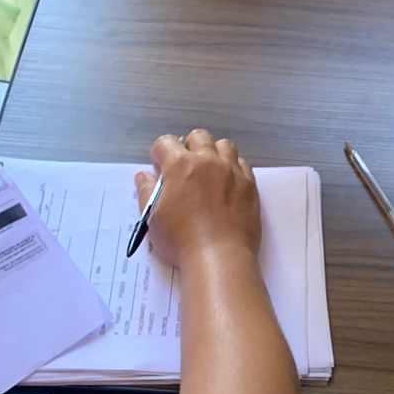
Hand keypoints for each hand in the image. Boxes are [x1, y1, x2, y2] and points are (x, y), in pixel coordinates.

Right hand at [135, 129, 260, 269]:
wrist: (219, 256)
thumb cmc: (180, 239)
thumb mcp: (153, 217)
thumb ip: (146, 191)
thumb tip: (144, 175)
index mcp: (180, 165)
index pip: (166, 142)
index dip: (160, 154)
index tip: (160, 167)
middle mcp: (208, 160)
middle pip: (198, 137)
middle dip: (188, 147)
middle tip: (185, 169)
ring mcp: (232, 170)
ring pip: (224, 145)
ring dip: (214, 153)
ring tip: (208, 172)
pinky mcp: (249, 183)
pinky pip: (242, 163)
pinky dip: (233, 167)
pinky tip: (227, 183)